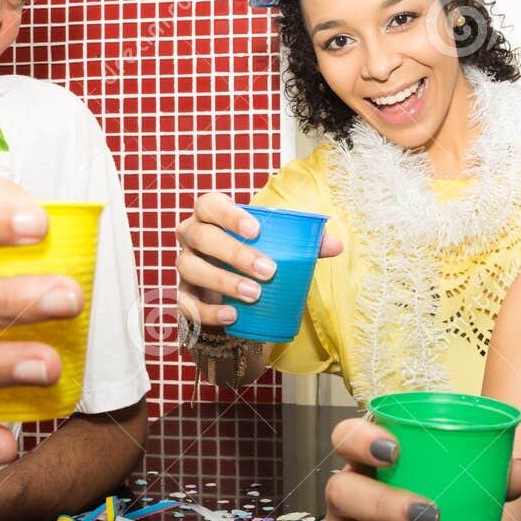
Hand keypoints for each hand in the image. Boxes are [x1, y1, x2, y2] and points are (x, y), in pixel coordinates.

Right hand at [175, 192, 342, 328]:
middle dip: (234, 253)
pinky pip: (185, 303)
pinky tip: (231, 316)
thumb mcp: (276, 244)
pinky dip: (207, 312)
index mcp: (211, 214)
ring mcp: (185, 264)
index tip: (256, 230)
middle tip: (268, 270)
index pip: (210, 204)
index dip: (229, 214)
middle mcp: (191, 235)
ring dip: (222, 282)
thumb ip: (304, 243)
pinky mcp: (184, 294)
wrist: (232, 287)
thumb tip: (336, 245)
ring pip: (191, 267)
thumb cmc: (255, 253)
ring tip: (253, 295)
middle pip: (203, 237)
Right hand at [318, 416, 520, 520]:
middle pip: (341, 489)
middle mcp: (344, 497)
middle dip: (382, 503)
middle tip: (432, 518)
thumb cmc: (437, 516)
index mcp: (369, 463)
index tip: (396, 450)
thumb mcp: (462, 496)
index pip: (345, 436)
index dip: (360, 438)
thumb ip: (490, 480)